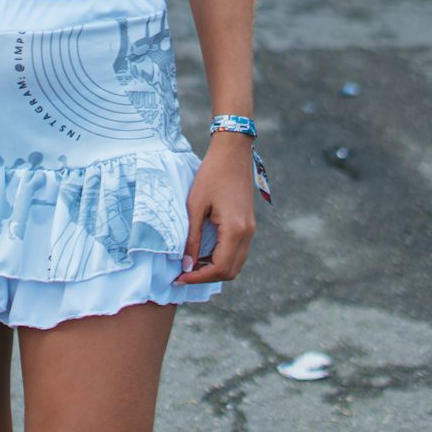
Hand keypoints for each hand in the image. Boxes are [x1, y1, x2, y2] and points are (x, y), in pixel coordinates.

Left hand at [172, 131, 255, 284]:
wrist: (232, 153)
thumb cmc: (211, 175)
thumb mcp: (195, 206)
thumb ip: (192, 237)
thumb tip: (187, 264)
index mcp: (235, 229)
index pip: (219, 268)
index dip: (199, 277)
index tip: (179, 277)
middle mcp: (247, 234)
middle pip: (230, 271)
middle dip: (206, 277)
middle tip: (184, 273)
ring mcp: (251, 230)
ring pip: (236, 264)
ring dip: (215, 269)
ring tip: (191, 264)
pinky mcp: (249, 225)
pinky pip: (238, 252)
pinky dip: (222, 258)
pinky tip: (204, 252)